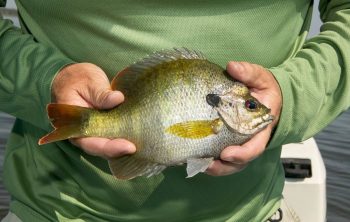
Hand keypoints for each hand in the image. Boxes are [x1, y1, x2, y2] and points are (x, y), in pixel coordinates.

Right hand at [52, 63, 135, 158]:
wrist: (76, 77)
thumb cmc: (79, 79)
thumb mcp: (88, 82)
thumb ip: (100, 93)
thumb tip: (118, 99)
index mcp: (74, 126)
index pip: (91, 143)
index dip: (110, 148)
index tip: (128, 146)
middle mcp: (85, 134)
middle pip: (104, 149)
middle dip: (121, 150)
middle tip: (138, 147)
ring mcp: (97, 132)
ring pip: (112, 146)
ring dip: (126, 146)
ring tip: (144, 143)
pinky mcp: (107, 127)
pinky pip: (117, 136)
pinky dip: (129, 137)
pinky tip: (143, 135)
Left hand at [206, 61, 281, 175]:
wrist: (266, 96)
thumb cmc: (264, 89)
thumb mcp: (261, 78)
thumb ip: (249, 73)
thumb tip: (232, 66)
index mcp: (261, 128)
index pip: (255, 147)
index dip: (242, 154)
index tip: (226, 153)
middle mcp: (250, 140)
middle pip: (239, 162)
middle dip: (223, 167)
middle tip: (206, 165)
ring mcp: (239, 143)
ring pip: (229, 163)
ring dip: (214, 167)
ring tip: (197, 164)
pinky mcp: (229, 141)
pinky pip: (221, 156)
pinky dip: (209, 159)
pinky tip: (194, 157)